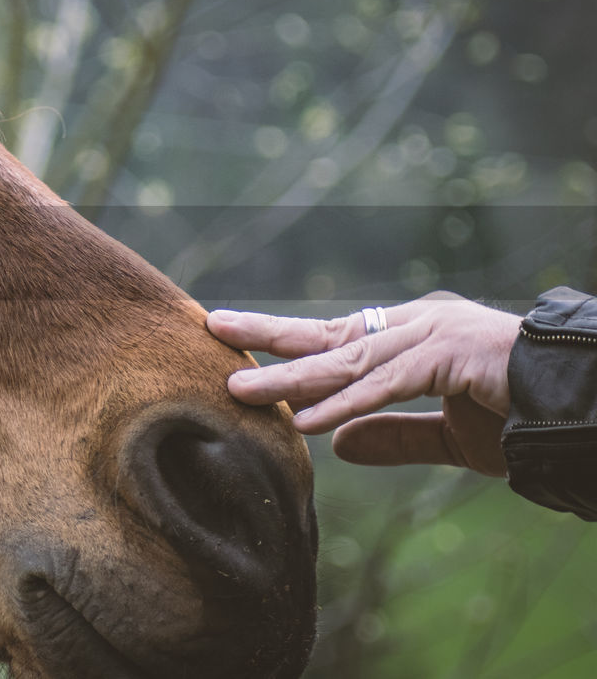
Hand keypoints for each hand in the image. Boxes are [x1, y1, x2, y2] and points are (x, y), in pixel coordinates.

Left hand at [207, 292, 520, 476]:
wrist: (583, 411)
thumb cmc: (522, 417)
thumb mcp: (448, 436)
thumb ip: (394, 435)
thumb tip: (336, 445)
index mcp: (412, 338)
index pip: (336, 340)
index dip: (284, 342)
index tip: (232, 338)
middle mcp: (417, 325)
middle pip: (328, 333)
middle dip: (268, 333)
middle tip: (210, 328)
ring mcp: (435, 333)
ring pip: (349, 359)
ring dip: (291, 376)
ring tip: (238, 389)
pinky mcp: (454, 354)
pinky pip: (387, 384)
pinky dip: (343, 402)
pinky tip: (302, 417)